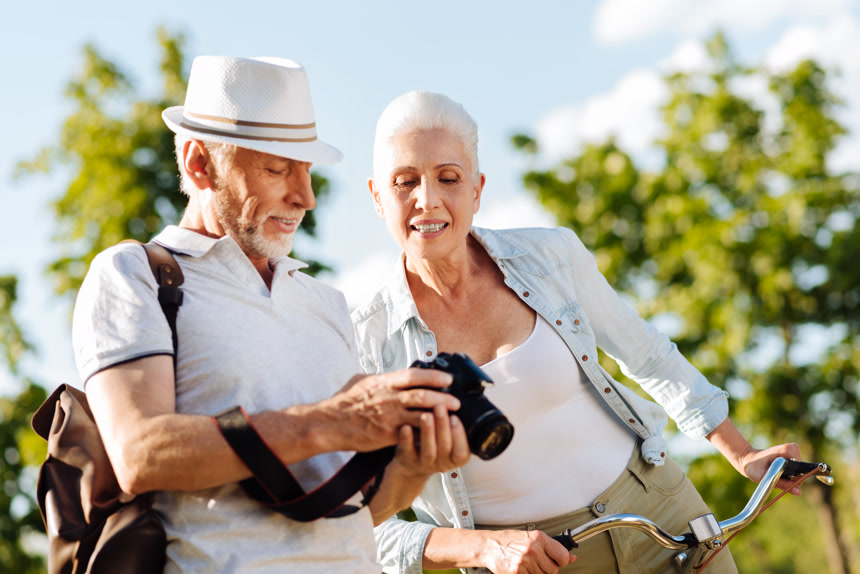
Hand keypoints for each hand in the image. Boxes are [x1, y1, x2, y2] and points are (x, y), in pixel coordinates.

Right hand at [320, 368, 458, 452]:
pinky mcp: (387, 435)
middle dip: (443, 398)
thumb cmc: (344, 402)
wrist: (330, 424)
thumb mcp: (360, 380)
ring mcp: (389, 417)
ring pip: (421, 415)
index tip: (447, 378)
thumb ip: (380, 377)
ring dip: (440, 416)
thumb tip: (391, 373)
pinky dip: (425, 434)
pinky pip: (412, 434)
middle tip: (456, 401)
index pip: (413, 376)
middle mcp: (389, 398)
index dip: (433, 376)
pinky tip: (436, 435)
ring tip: (452, 417)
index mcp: (384, 382)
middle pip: (423, 396)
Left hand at [393, 404, 470, 477]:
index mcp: (455, 458)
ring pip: (428, 451)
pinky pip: (408, 451)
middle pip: (445, 448)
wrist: (412, 459)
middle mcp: (442, 464)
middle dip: (443, 426)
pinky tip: (406, 426)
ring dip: (428, 431)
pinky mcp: (408, 460)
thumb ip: (452, 424)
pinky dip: (407, 438)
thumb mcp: (448, 436)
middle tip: (440, 407)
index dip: (459, 435)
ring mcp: (424, 464)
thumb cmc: (434, 441)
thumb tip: (456, 402)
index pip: (462, 452)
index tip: (455, 416)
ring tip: (426, 415)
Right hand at [479, 529, 575, 573]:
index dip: (563, 561)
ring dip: (538, 573)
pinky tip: (522, 569)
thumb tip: (573, 558)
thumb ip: (552, 547)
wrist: (490, 546)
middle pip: (553, 570)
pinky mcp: (517, 572)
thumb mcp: (532, 538)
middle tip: (538, 562)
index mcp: (539, 538)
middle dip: (548, 568)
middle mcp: (533, 549)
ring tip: (528, 564)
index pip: (563, 556)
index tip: (559, 561)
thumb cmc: (511, 540)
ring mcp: (525, 562)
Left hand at [706, 419, 803, 494]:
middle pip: (801, 472)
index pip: (801, 470)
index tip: (781, 480)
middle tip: (775, 478)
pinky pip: (795, 472)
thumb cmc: (753, 467)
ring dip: (788, 479)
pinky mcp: (792, 456)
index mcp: (787, 450)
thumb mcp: (766, 477)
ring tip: (774, 475)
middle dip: (790, 480)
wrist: (746, 460)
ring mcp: (793, 452)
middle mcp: (792, 448)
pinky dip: (787, 476)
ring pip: (798, 473)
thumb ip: (783, 484)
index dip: (794, 479)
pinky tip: (777, 474)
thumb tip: (799, 492)